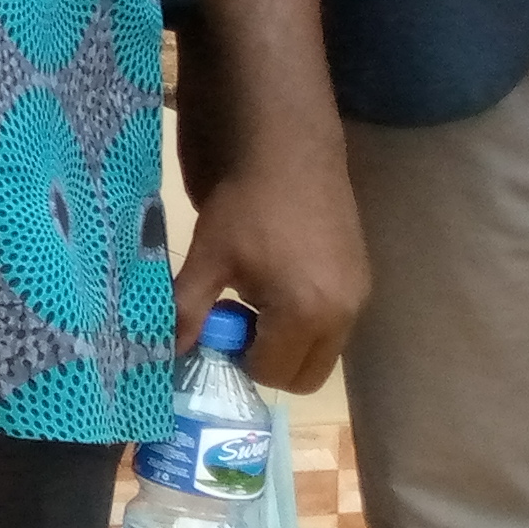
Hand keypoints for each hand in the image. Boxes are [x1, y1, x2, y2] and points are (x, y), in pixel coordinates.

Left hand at [176, 137, 370, 394]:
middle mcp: (344, 315)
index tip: (218, 325)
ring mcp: (360, 297)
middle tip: (237, 317)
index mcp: (306, 314)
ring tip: (256, 292)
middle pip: (305, 375)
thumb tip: (165, 350)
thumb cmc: (244, 204)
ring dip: (288, 339)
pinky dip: (306, 318)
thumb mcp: (208, 257)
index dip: (238, 358)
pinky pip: (335, 323)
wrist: (289, 151)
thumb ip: (188, 310)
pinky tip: (279, 275)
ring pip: (322, 350)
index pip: (272, 373)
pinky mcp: (363, 279)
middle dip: (267, 359)